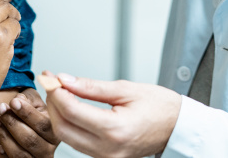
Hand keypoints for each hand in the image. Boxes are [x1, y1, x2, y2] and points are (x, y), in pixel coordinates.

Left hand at [0, 88, 58, 156]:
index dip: (27, 113)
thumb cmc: (32, 111)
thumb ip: (29, 98)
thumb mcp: (34, 101)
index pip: (43, 124)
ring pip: (19, 153)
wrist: (27, 125)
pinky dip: (2, 153)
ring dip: (4, 136)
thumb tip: (19, 100)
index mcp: (54, 131)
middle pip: (30, 139)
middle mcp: (48, 148)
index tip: (13, 101)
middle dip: (12, 123)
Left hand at [44, 73, 181, 157]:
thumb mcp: (125, 89)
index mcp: (115, 130)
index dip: (56, 92)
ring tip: (60, 92)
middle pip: (63, 128)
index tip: (51, 77)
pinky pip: (78, 143)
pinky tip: (71, 108)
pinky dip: (70, 125)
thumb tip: (65, 80)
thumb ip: (91, 86)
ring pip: (67, 138)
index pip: (71, 111)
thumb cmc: (159, 106)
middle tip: (52, 83)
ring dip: (59, 115)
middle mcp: (108, 149)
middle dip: (53, 104)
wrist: (177, 126)